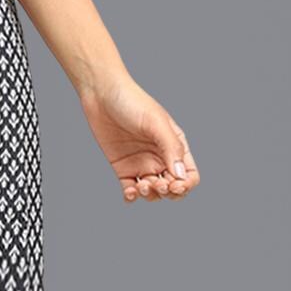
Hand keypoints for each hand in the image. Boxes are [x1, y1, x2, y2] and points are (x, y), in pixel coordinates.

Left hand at [79, 72, 199, 204]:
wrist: (101, 94)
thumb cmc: (132, 102)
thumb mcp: (156, 123)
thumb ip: (171, 148)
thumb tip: (181, 176)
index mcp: (175, 146)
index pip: (189, 174)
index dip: (185, 185)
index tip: (174, 184)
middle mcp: (160, 157)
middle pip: (173, 188)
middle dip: (167, 193)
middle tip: (157, 185)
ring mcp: (141, 163)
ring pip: (152, 192)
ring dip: (150, 195)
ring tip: (140, 186)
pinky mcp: (122, 167)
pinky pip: (130, 190)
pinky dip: (132, 196)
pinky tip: (129, 192)